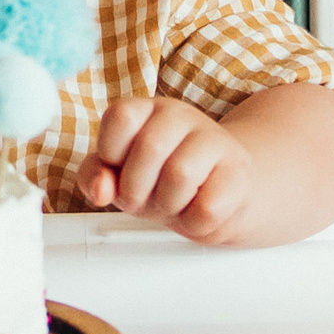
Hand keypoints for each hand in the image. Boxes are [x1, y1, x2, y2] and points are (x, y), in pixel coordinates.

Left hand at [78, 93, 252, 243]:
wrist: (219, 194)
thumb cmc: (161, 181)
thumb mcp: (120, 175)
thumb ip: (95, 176)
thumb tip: (100, 189)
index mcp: (146, 110)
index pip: (120, 116)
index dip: (111, 153)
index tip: (120, 169)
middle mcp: (180, 116)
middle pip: (150, 149)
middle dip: (138, 189)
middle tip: (147, 197)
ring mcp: (214, 139)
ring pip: (181, 175)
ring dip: (168, 206)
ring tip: (174, 204)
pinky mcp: (239, 171)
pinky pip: (207, 206)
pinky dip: (193, 223)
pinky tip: (195, 212)